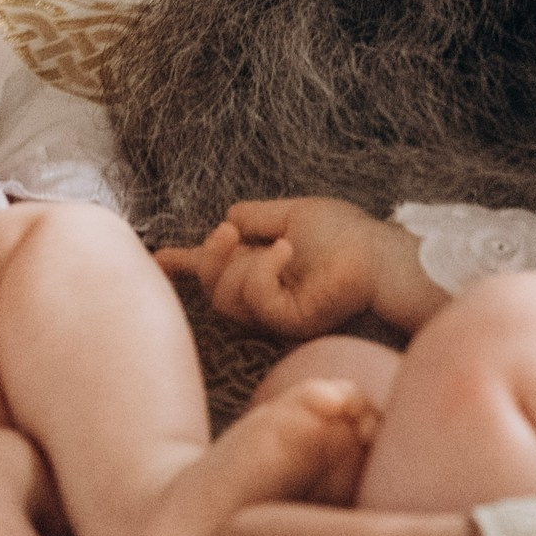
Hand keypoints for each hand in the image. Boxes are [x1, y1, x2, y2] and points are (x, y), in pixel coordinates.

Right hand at [155, 199, 415, 338]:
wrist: (379, 254)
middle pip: (210, 288)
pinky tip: (289, 251)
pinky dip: (265, 268)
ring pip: (224, 296)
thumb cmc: (347, 235)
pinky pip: (253, 296)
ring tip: (278, 243)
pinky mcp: (286, 321)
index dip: (182, 265)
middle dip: (209, 257)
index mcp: (260, 266)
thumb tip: (227, 215)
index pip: (213, 271)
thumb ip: (257, 216)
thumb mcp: (292, 214)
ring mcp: (273, 312)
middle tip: (229, 233)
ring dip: (240, 262)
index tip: (156, 258)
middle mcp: (262, 294)